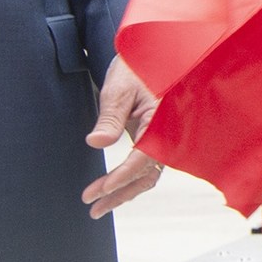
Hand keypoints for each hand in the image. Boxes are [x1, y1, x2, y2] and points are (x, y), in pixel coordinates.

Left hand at [81, 58, 165, 217]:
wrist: (151, 54)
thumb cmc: (138, 68)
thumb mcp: (118, 90)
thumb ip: (110, 119)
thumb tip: (96, 143)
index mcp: (164, 121)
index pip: (143, 159)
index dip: (121, 177)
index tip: (99, 190)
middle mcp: (168, 134)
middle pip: (147, 175)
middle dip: (120, 193)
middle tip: (93, 207)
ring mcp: (164, 138)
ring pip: (148, 175)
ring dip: (124, 191)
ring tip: (98, 206)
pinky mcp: (157, 139)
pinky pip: (148, 166)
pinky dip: (131, 180)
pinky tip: (113, 188)